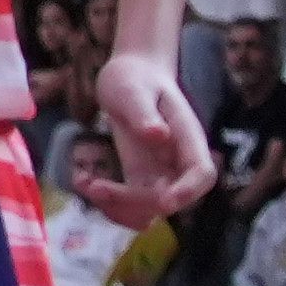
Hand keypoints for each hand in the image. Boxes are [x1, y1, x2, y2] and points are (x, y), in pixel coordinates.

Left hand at [67, 51, 214, 227]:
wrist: (131, 76)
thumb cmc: (135, 78)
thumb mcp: (132, 90)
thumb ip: (144, 113)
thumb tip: (159, 135)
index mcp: (187, 138)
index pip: (202, 173)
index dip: (188, 191)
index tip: (164, 201)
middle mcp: (178, 162)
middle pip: (172, 198)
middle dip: (135, 201)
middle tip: (95, 187)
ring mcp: (161, 172)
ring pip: (151, 208)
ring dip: (119, 208)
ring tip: (84, 184)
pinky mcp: (141, 176)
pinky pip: (133, 202)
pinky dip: (110, 202)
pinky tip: (83, 181)